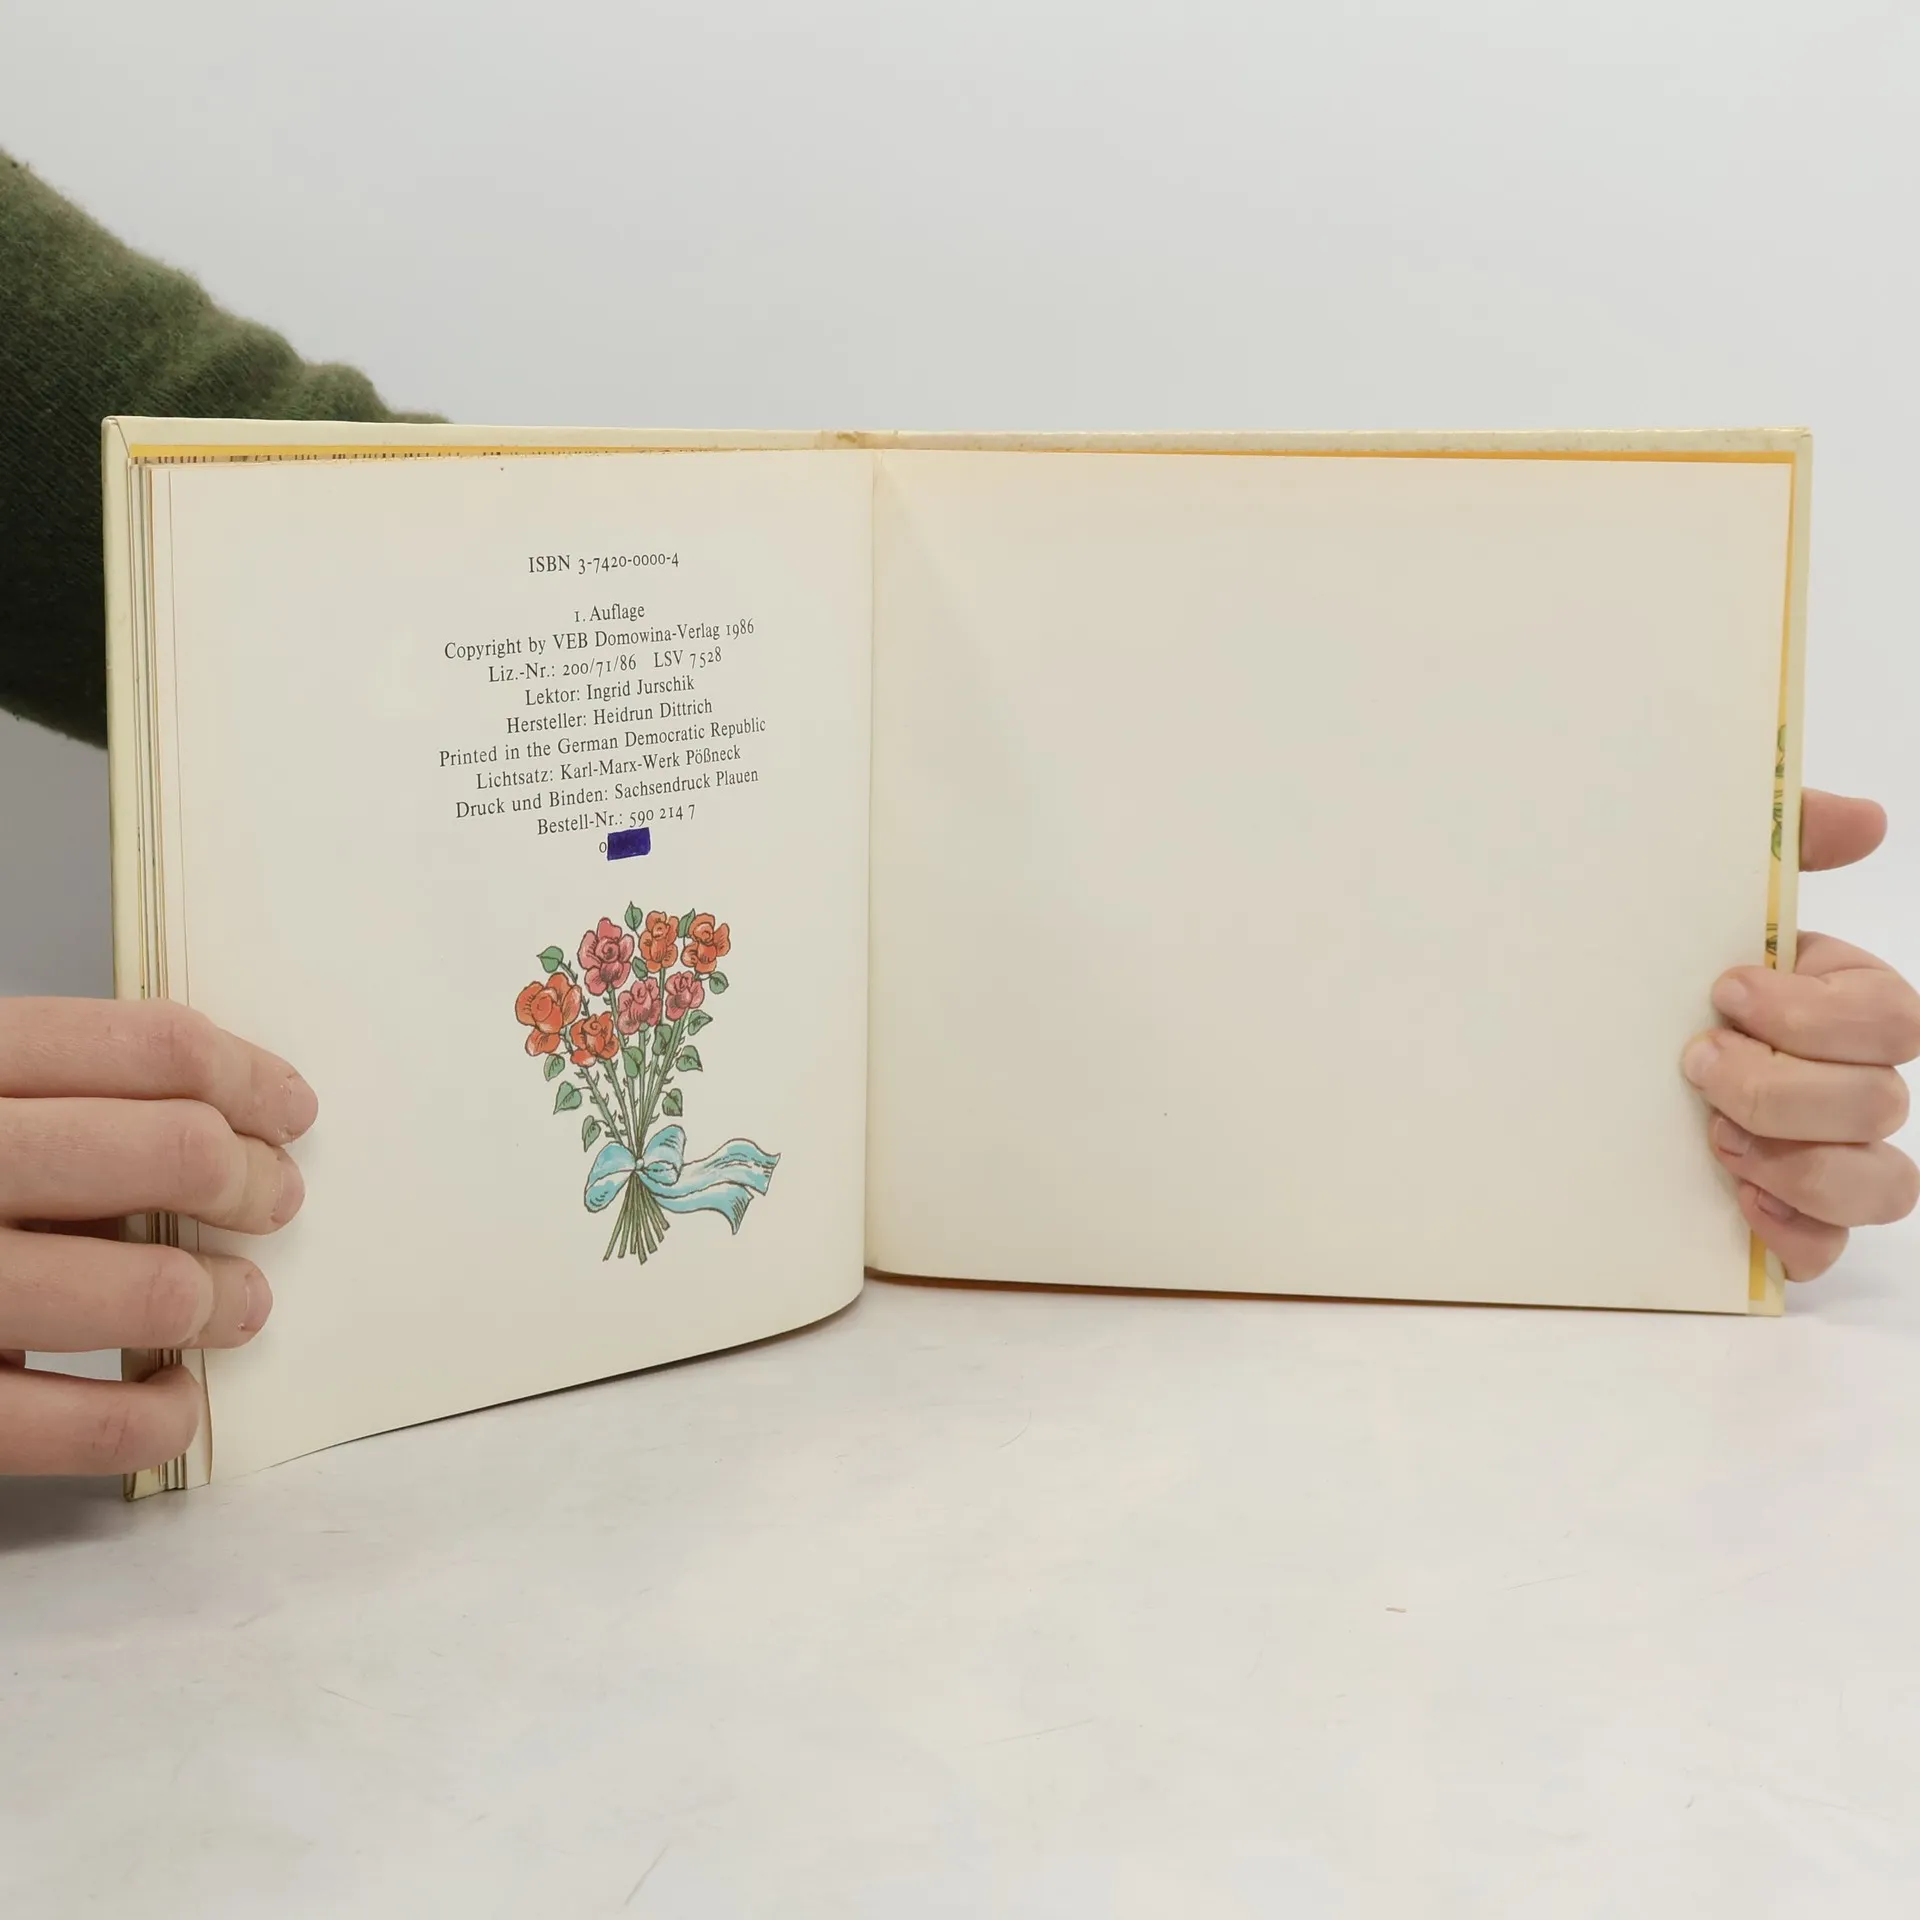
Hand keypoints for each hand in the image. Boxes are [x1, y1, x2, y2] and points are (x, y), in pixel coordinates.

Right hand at [0, 1001, 314, 1475]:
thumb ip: (45, 1096)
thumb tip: (220, 1119)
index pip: (152, 1048)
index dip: (250, 1078)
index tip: (288, 1110)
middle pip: (173, 1152)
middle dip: (253, 1181)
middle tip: (271, 1199)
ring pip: (150, 1289)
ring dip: (225, 1297)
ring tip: (235, 1300)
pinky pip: (83, 1425)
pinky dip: (159, 1417)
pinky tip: (170, 1396)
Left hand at [1683, 790, 1919, 1279]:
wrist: (1579, 1038)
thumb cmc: (1660, 969)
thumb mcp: (1707, 892)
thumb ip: (1787, 840)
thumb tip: (1870, 820)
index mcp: (1847, 1004)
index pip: (1895, 1020)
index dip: (1815, 1014)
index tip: (1723, 992)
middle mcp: (1852, 1082)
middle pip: (1882, 1102)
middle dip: (1782, 1088)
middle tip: (1695, 1066)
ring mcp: (1831, 1156)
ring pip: (1884, 1184)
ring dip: (1795, 1163)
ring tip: (1712, 1137)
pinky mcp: (1793, 1219)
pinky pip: (1831, 1248)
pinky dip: (1790, 1231)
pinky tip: (1733, 1198)